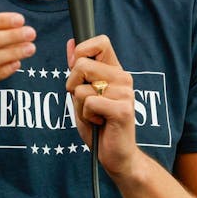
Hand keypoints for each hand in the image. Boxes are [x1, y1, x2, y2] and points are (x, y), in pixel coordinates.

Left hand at [66, 35, 138, 176]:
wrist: (116, 155)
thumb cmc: (99, 124)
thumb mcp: (83, 93)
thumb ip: (78, 69)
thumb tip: (71, 42)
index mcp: (115, 70)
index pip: (101, 42)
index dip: (82, 51)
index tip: (76, 69)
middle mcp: (123, 78)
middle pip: (81, 65)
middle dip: (72, 85)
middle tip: (86, 102)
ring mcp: (125, 93)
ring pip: (81, 88)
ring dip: (80, 106)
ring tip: (95, 116)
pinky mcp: (122, 109)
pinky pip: (89, 103)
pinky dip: (86, 117)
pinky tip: (99, 124)